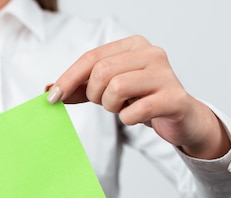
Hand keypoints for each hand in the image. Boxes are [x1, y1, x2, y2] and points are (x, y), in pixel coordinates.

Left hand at [47, 35, 230, 159]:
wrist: (181, 118)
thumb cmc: (142, 99)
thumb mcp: (109, 91)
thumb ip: (80, 88)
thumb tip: (49, 90)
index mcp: (134, 45)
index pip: (91, 57)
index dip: (68, 78)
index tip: (51, 97)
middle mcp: (151, 53)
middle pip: (102, 72)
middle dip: (94, 94)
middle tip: (105, 103)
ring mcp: (165, 74)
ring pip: (116, 89)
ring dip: (111, 107)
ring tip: (123, 108)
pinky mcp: (174, 98)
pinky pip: (134, 111)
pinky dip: (128, 119)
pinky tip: (137, 116)